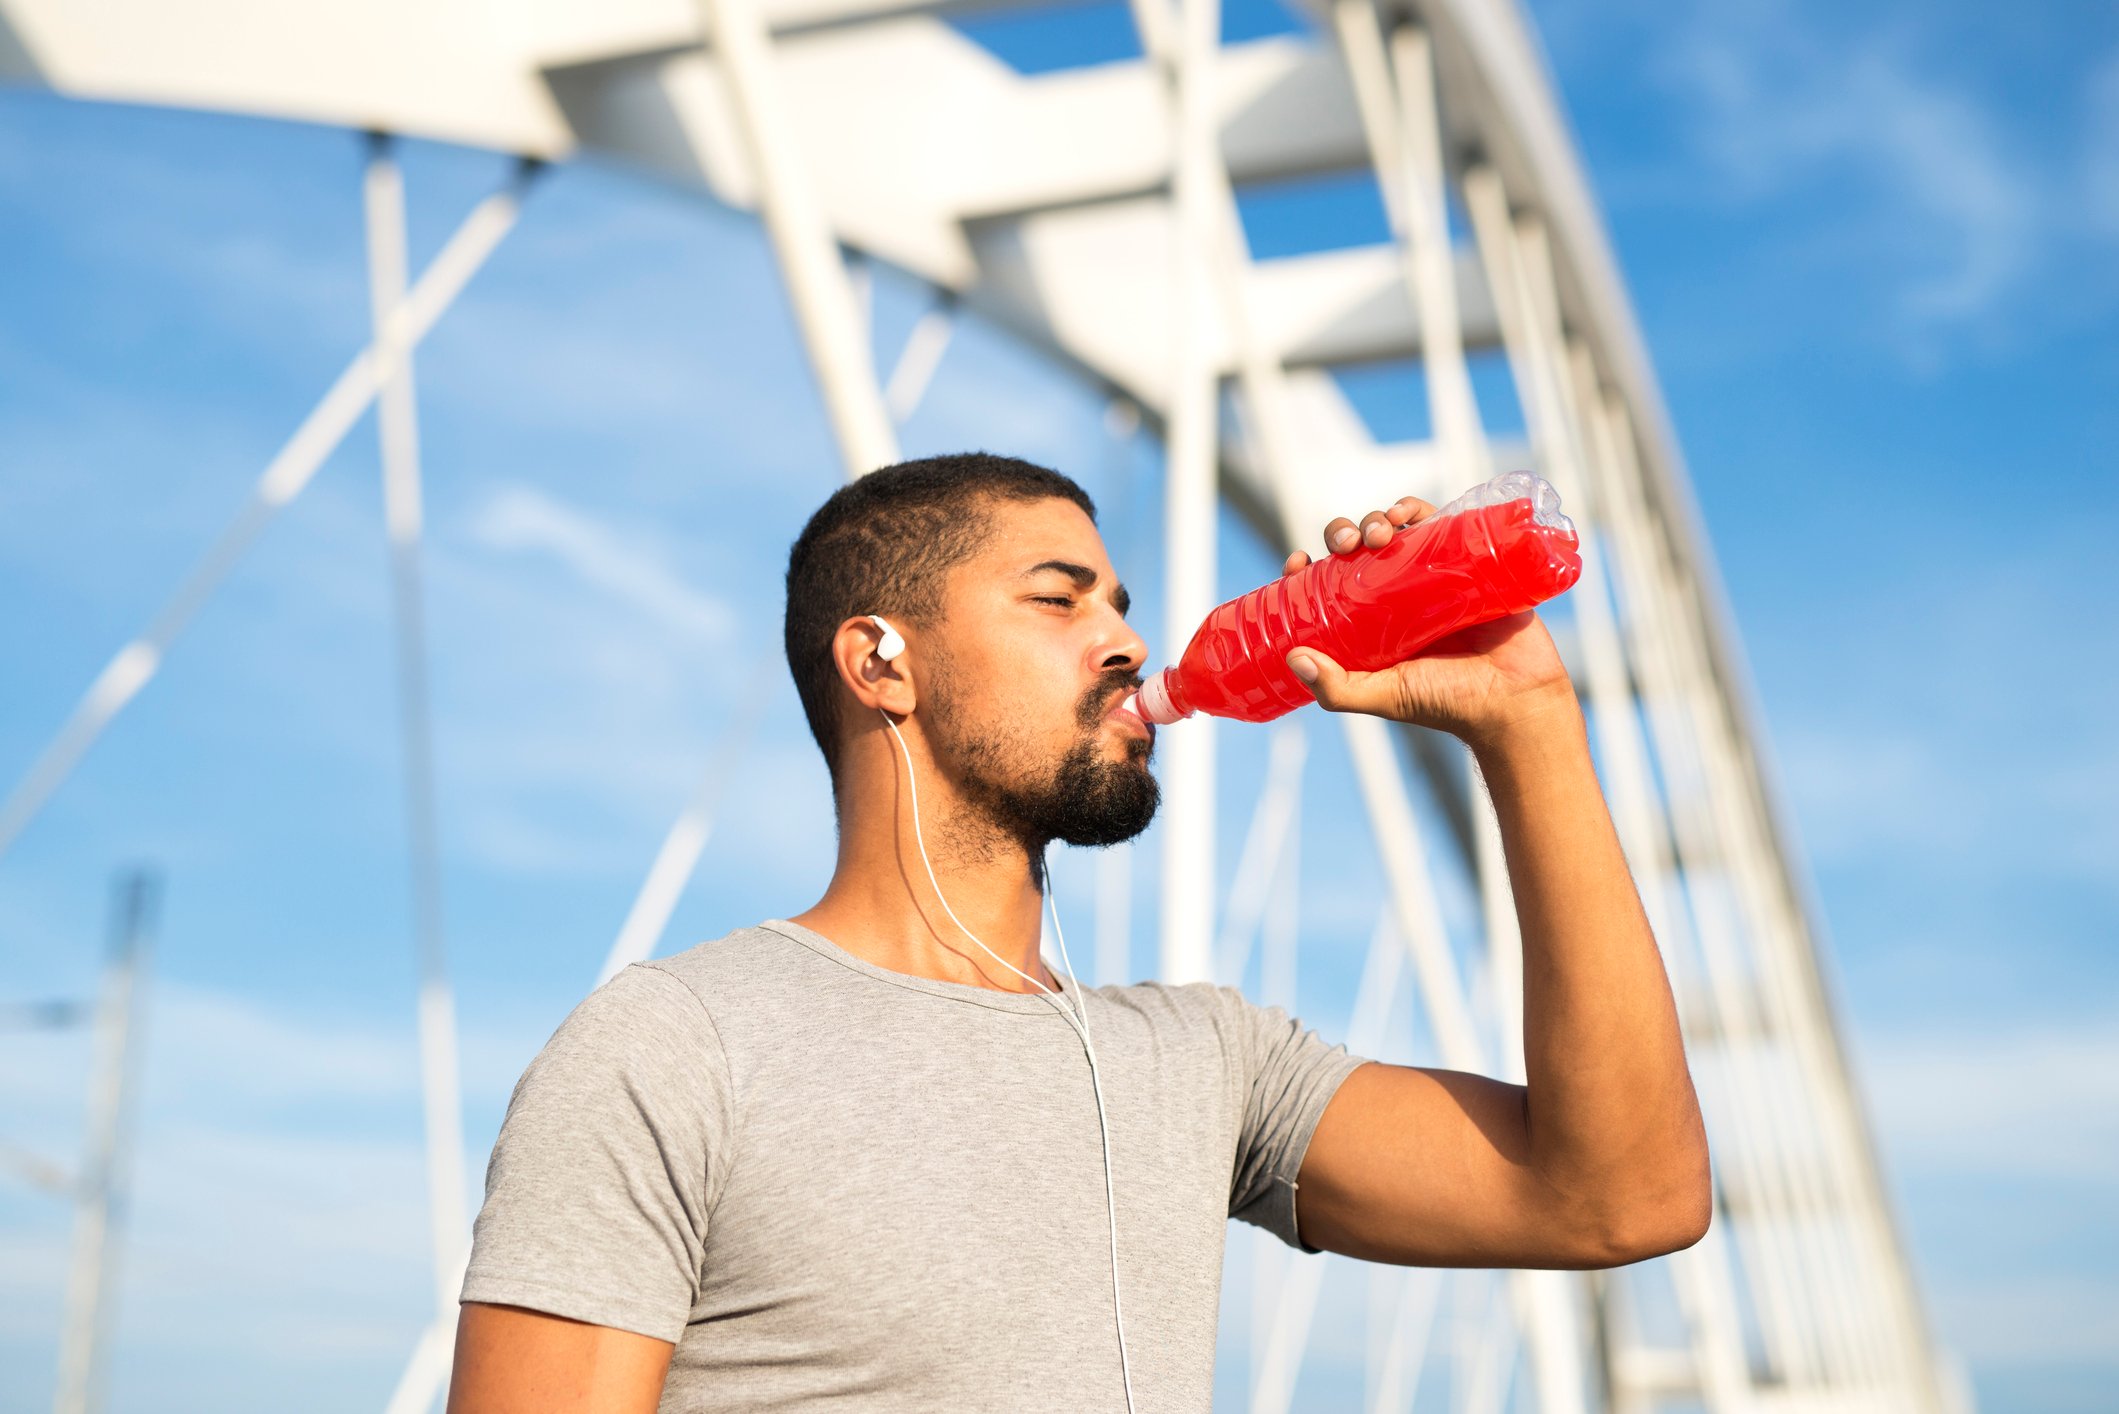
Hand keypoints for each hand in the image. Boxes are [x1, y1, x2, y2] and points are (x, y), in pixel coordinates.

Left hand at [1280, 495, 1575, 744]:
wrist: (1516, 699)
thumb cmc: (1450, 704)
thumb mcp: (1385, 696)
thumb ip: (1338, 688)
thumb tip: (1293, 657)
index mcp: (1371, 623)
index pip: (1328, 585)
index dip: (1308, 569)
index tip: (1298, 562)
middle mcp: (1399, 596)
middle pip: (1358, 549)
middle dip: (1344, 534)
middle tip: (1348, 542)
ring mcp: (1434, 576)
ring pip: (1395, 530)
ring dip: (1378, 518)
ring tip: (1380, 531)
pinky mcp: (1469, 562)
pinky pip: (1441, 524)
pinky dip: (1419, 510)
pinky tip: (1407, 512)